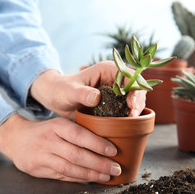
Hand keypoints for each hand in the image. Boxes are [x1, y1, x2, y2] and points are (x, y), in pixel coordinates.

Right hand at [0, 114, 120, 181]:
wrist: (15, 138)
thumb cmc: (44, 130)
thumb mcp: (59, 123)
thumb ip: (77, 131)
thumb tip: (105, 142)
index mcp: (56, 125)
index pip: (80, 135)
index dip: (98, 144)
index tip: (113, 151)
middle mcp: (49, 140)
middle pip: (77, 154)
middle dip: (99, 163)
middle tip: (115, 168)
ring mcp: (42, 156)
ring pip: (70, 168)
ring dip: (91, 174)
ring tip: (106, 176)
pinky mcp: (37, 170)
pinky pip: (62, 176)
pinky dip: (78, 178)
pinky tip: (90, 178)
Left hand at [30, 60, 145, 117]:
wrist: (56, 99)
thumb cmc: (61, 90)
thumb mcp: (69, 91)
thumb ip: (82, 93)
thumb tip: (96, 97)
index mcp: (107, 69)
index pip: (128, 74)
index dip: (134, 87)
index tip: (131, 103)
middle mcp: (115, 78)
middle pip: (136, 86)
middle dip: (138, 100)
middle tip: (133, 115)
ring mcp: (116, 90)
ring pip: (135, 97)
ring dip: (137, 108)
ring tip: (131, 120)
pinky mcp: (115, 102)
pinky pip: (128, 107)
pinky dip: (131, 114)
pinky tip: (128, 123)